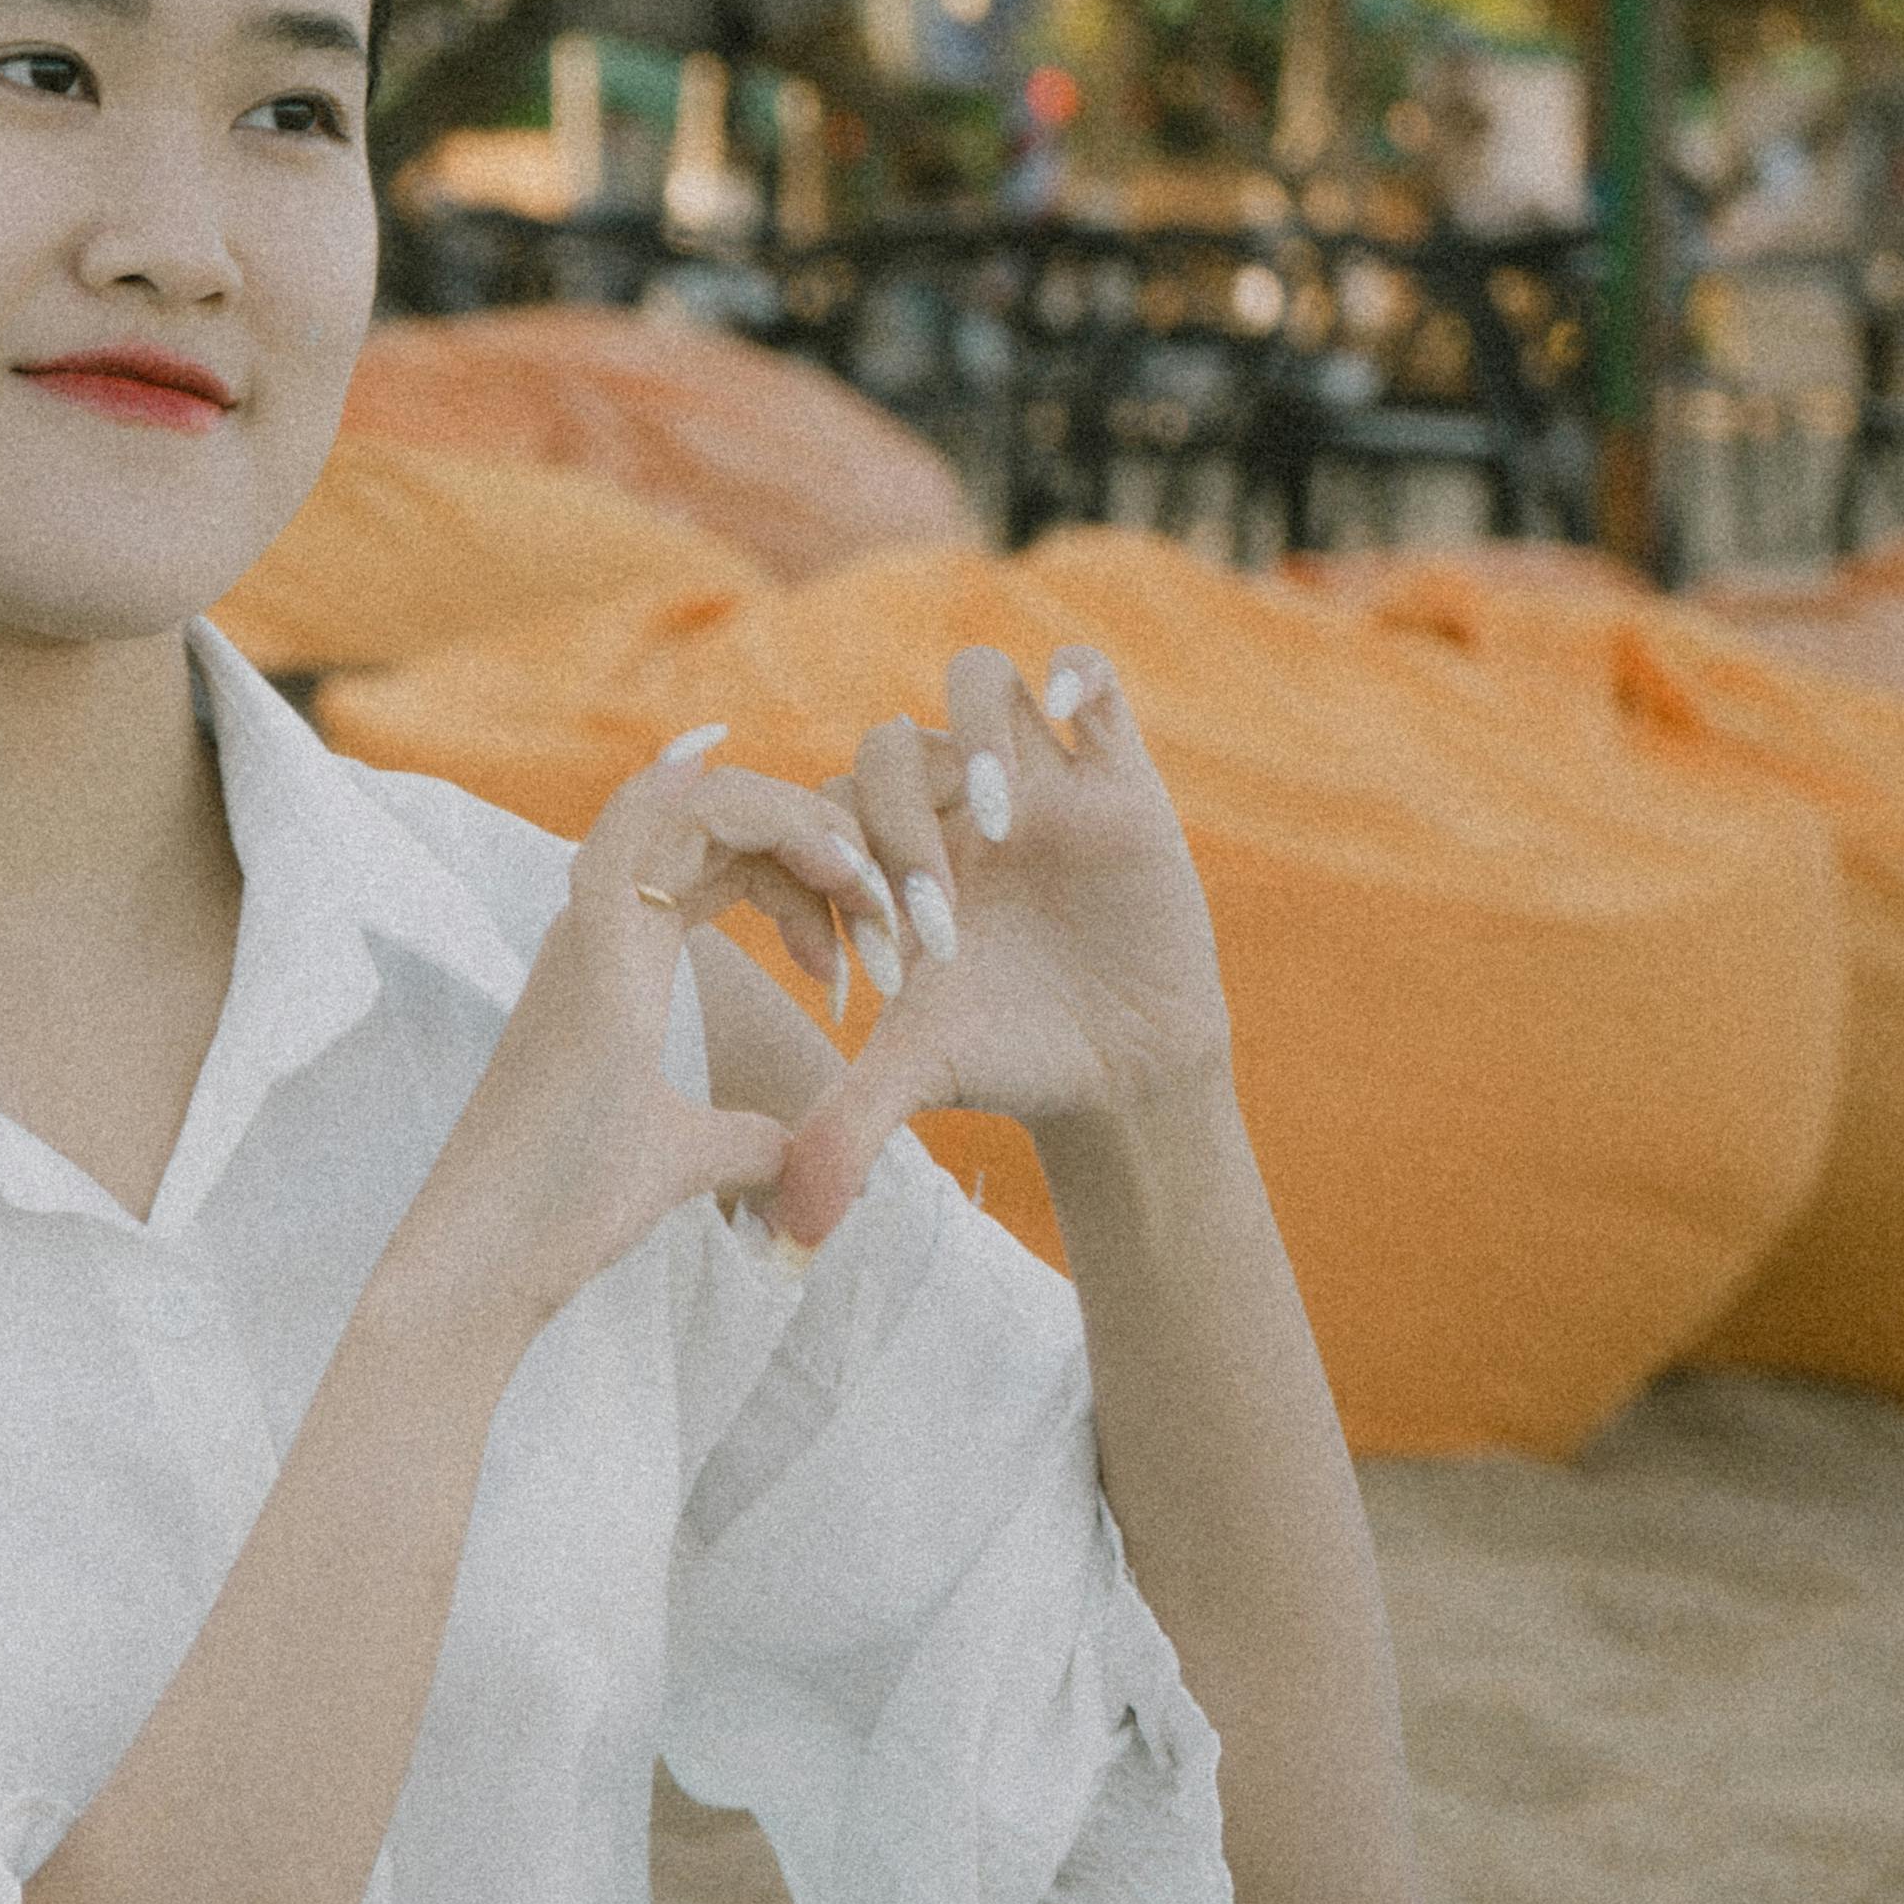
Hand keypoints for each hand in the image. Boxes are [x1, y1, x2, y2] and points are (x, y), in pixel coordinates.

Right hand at [388, 736, 885, 1353]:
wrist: (495, 1249)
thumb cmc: (568, 1207)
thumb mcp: (686, 1156)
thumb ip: (741, 1141)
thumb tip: (789, 1153)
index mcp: (619, 953)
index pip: (721, 858)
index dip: (803, 881)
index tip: (855, 963)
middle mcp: (601, 920)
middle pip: (719, 815)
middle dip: (817, 842)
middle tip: (884, 909)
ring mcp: (591, 922)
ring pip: (700, 801)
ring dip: (799, 823)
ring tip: (864, 880)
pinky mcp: (593, 943)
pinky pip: (667, 823)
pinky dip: (741, 806)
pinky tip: (798, 824)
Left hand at [759, 645, 1232, 1247]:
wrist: (1121, 1069)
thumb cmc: (1006, 1060)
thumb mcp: (919, 1077)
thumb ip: (847, 1126)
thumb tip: (782, 1229)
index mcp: (886, 854)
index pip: (824, 802)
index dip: (830, 860)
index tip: (873, 960)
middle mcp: (951, 806)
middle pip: (889, 746)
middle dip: (898, 826)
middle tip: (936, 924)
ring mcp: (1035, 781)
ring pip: (978, 685)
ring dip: (975, 744)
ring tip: (997, 831)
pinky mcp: (1118, 776)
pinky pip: (1091, 675)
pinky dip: (1075, 674)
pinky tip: (1071, 723)